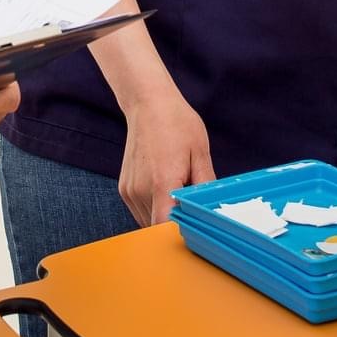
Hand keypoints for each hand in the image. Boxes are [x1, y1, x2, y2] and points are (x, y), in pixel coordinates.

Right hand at [118, 91, 214, 225]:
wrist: (148, 104)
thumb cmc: (177, 124)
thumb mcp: (200, 153)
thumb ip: (205, 186)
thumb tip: (211, 210)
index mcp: (161, 182)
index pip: (165, 227)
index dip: (181, 233)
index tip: (196, 228)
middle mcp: (140, 190)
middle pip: (158, 228)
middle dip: (176, 225)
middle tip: (192, 210)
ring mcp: (130, 190)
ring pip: (148, 222)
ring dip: (164, 218)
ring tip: (178, 195)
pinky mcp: (124, 189)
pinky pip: (141, 212)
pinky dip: (154, 210)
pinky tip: (165, 192)